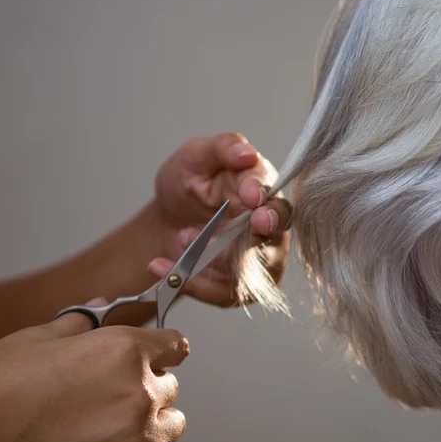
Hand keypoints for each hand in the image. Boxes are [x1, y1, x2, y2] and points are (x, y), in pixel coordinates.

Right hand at [0, 307, 207, 441]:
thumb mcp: (41, 335)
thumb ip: (87, 324)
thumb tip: (107, 312)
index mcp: (125, 350)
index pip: (175, 347)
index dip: (156, 353)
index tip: (141, 362)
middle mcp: (141, 392)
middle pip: (171, 387)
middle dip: (144, 389)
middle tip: (100, 401)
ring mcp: (139, 440)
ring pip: (173, 425)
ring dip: (151, 425)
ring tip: (105, 432)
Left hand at [149, 132, 291, 306]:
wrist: (168, 220)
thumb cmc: (188, 185)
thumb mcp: (194, 157)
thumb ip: (221, 148)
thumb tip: (247, 153)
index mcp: (261, 190)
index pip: (273, 195)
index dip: (263, 196)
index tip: (251, 195)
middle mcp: (268, 226)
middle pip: (277, 234)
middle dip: (264, 231)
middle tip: (252, 226)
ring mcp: (259, 259)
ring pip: (253, 269)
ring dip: (214, 258)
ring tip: (183, 239)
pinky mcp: (242, 287)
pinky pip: (225, 294)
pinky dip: (193, 283)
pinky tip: (163, 266)